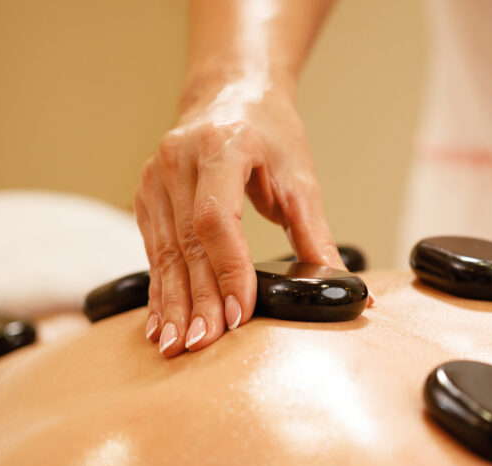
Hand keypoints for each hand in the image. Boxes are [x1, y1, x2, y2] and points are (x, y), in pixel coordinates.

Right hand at [134, 82, 345, 356]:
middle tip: (204, 344)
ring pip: (166, 253)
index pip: (216, 219)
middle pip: (188, 243)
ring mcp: (156, 178)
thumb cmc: (269, 134)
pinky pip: (154, 251)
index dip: (228, 270)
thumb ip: (316, 236)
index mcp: (221, 146)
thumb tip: (345, 286)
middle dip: (198, 300)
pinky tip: (160, 323)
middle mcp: (179, 159)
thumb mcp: (300, 179)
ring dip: (173, 304)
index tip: (240, 313)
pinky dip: (160, 290)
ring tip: (178, 345)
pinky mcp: (146, 196)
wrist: (230, 95)